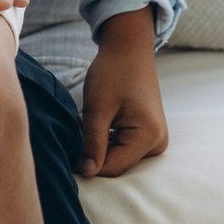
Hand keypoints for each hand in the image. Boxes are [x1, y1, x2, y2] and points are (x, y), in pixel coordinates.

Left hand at [79, 10, 169, 176]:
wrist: (128, 50)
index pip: (112, 167)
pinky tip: (95, 120)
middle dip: (92, 151)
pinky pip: (120, 146)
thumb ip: (93, 142)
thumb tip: (88, 173)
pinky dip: (104, 138)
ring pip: (116, 155)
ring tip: (86, 120)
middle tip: (78, 125)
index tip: (66, 148)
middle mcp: (157, 144)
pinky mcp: (147, 135)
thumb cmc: (112, 73)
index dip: (86, 163)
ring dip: (96, 143)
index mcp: (149, 138)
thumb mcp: (98, 108)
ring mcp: (154, 140)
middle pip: (115, 163)